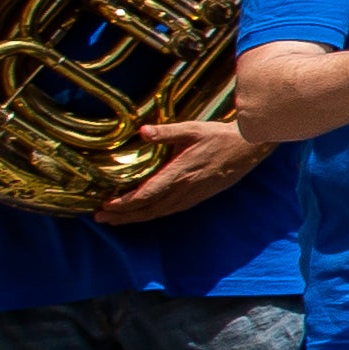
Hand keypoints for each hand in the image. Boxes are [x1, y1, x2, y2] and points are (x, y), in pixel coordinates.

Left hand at [92, 112, 264, 223]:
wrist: (248, 148)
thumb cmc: (219, 136)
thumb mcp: (192, 129)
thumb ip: (165, 132)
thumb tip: (142, 131)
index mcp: (180, 173)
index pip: (147, 194)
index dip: (125, 203)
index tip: (106, 205)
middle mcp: (185, 189)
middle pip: (149, 209)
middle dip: (123, 216)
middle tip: (100, 218)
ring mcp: (193, 195)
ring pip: (159, 212)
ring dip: (136, 217)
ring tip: (115, 220)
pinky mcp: (198, 196)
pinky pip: (170, 210)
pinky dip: (153, 214)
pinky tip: (144, 213)